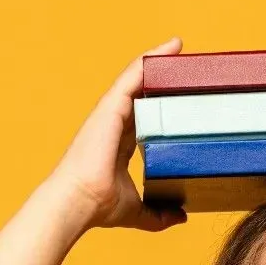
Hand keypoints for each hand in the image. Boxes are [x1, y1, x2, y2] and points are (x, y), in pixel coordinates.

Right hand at [48, 37, 187, 231]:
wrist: (79, 202)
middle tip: (187, 65)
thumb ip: (158, 214)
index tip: (178, 93)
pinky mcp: (109, 108)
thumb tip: (181, 217)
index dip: (159, 103)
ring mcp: (110, 114)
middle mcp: (114, 124)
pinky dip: (148, 61)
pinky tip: (167, 49)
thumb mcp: (138, 210)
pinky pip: (131, 77)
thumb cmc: (99, 207)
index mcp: (119, 144)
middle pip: (141, 93)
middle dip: (161, 77)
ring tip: (178, 46)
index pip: (144, 116)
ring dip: (156, 61)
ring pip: (135, 79)